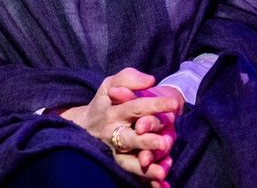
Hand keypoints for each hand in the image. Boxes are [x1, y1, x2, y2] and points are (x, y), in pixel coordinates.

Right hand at [58, 68, 178, 185]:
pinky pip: (132, 174)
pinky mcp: (120, 164)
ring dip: (145, 168)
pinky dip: (146, 181)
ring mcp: (116, 151)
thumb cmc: (106, 102)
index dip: (154, 105)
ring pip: (128, 162)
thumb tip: (150, 80)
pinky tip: (160, 183)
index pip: (135, 107)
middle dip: (147, 141)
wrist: (84, 125)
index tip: (173, 104)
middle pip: (130, 138)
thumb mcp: (110, 84)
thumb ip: (128, 78)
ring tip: (161, 171)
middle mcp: (113, 133)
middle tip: (164, 142)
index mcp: (113, 112)